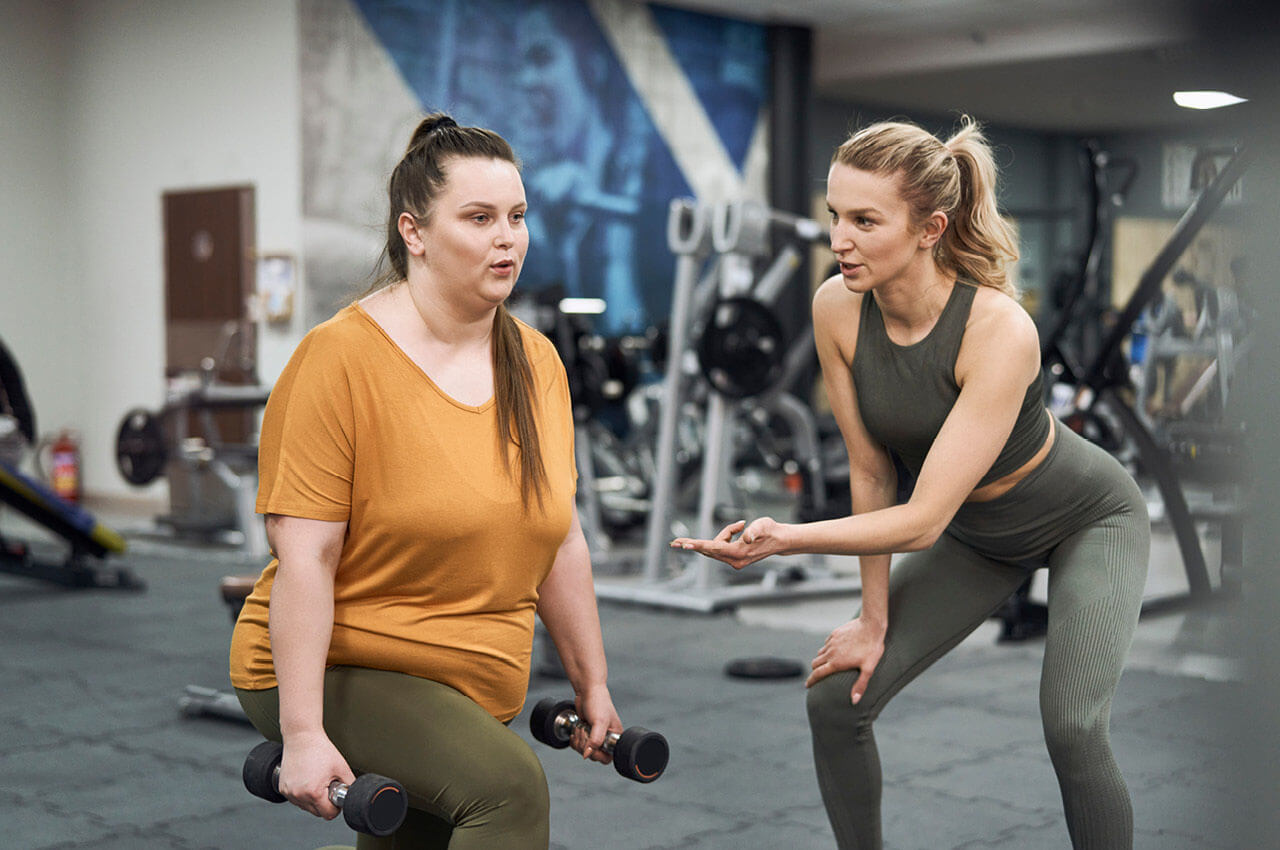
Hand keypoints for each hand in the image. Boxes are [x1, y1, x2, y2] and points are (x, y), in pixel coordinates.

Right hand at [277, 732, 355, 819]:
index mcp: (314, 792)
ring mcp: (289, 793)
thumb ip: (349, 785)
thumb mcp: (342, 767)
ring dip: (313, 799)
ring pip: (306, 807)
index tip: (336, 796)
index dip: (335, 806)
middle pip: (317, 812)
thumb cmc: (320, 749)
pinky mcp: (282, 788)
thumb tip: (352, 796)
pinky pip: (296, 799)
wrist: (302, 736)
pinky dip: (302, 794)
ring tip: (316, 779)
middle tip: (327, 784)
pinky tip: (307, 779)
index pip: (328, 814)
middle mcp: (298, 795)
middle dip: (324, 802)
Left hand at [571, 687, 621, 765]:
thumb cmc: (598, 702)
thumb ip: (596, 740)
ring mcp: (595, 736)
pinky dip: (575, 740)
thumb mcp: (599, 722)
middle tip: (585, 731)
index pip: (606, 758)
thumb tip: (588, 755)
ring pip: (584, 751)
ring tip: (581, 727)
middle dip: (585, 744)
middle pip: (593, 756)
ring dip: (579, 740)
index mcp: (615, 737)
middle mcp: (606, 738)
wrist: (587, 691)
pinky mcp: (586, 733)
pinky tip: (576, 730)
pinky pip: (578, 745)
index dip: (596, 754)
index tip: (590, 744)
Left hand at [669, 517, 785, 569]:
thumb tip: (746, 536)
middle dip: (694, 545)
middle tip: (674, 543)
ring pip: (716, 547)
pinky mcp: (734, 559)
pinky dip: (725, 537)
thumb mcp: (763, 524)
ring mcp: (734, 561)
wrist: (780, 541)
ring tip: (741, 525)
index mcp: (739, 553)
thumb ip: (754, 530)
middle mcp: (734, 560)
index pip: (714, 548)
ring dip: (721, 536)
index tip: (685, 545)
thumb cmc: (771, 530)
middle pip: (709, 550)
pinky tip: (739, 529)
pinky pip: (721, 546)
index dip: (699, 545)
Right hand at [806, 617, 886, 704]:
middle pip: (815, 663)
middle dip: (815, 670)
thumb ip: (860, 685)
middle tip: (818, 675)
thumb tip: (854, 701)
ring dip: (821, 659)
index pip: (817, 674)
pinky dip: (827, 649)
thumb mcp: (868, 669)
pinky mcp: (834, 633)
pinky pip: (826, 643)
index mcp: (836, 663)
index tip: (807, 686)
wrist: (871, 625)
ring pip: (820, 653)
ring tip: (827, 663)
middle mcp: (830, 652)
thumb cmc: (871, 648)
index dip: (811, 681)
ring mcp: (831, 642)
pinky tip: (835, 650)